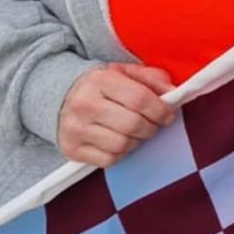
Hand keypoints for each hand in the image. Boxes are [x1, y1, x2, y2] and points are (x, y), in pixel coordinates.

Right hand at [57, 62, 175, 165]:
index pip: (139, 99)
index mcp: (100, 80)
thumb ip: (151, 78)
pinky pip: (109, 160)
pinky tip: (119, 141)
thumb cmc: (101, 86)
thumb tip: (173, 92)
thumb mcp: (125, 73)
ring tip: (136, 132)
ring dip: (137, 141)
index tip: (168, 115)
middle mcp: (84, 104)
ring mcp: (76, 129)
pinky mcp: (72, 149)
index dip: (160, 110)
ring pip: (122, 144)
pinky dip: (121, 153)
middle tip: (153, 125)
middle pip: (133, 124)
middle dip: (151, 127)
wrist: (60, 98)